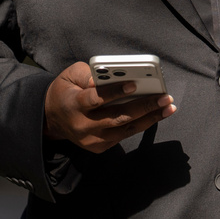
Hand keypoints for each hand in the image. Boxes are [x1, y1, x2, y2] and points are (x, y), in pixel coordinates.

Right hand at [43, 61, 175, 152]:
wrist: (52, 119)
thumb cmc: (66, 90)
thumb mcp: (70, 75)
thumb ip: (90, 73)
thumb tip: (115, 75)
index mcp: (73, 104)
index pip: (96, 99)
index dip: (115, 92)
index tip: (134, 84)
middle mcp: (83, 125)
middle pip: (117, 117)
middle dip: (144, 106)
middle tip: (164, 97)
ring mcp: (91, 140)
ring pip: (125, 130)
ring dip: (149, 118)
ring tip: (168, 107)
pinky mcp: (99, 147)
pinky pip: (124, 136)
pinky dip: (141, 125)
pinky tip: (155, 115)